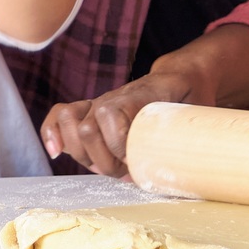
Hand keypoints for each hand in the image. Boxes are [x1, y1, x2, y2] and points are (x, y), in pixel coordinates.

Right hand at [39, 68, 203, 177]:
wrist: (181, 78)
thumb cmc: (190, 99)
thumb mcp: (196, 111)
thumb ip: (188, 134)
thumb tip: (179, 169)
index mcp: (138, 96)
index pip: (110, 115)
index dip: (118, 146)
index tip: (136, 162)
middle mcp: (111, 99)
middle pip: (86, 129)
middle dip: (102, 161)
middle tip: (125, 170)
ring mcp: (97, 105)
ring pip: (69, 124)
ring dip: (83, 155)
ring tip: (107, 167)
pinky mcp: (89, 113)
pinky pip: (59, 117)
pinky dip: (52, 134)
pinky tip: (57, 152)